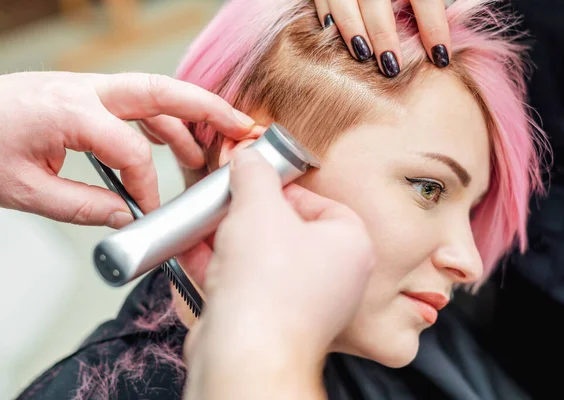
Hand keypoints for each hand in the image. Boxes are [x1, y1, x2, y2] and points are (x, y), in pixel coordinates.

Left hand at [0, 71, 255, 227]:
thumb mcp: (25, 190)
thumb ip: (83, 207)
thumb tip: (126, 219)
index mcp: (70, 113)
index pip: (132, 154)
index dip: (148, 188)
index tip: (149, 212)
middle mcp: (83, 90)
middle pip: (162, 92)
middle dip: (208, 108)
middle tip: (241, 127)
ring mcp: (84, 86)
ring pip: (152, 94)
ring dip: (187, 117)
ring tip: (208, 148)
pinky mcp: (81, 92)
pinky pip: (132, 100)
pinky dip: (159, 118)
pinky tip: (170, 139)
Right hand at [183, 149, 374, 398]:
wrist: (245, 354)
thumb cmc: (268, 287)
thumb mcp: (259, 206)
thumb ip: (255, 173)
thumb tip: (250, 159)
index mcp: (349, 247)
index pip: (323, 204)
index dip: (286, 190)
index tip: (258, 182)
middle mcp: (332, 278)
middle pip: (287, 231)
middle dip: (247, 214)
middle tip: (226, 200)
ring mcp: (301, 304)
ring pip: (261, 259)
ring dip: (227, 239)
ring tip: (202, 221)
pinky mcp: (269, 323)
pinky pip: (244, 284)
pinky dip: (219, 266)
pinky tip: (192, 249)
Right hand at [314, 0, 451, 75]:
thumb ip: (429, 0)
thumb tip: (445, 31)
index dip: (433, 27)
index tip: (440, 56)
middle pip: (376, 1)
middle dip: (384, 36)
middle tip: (392, 67)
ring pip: (344, 1)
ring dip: (352, 30)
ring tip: (363, 55)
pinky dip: (327, 15)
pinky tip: (333, 32)